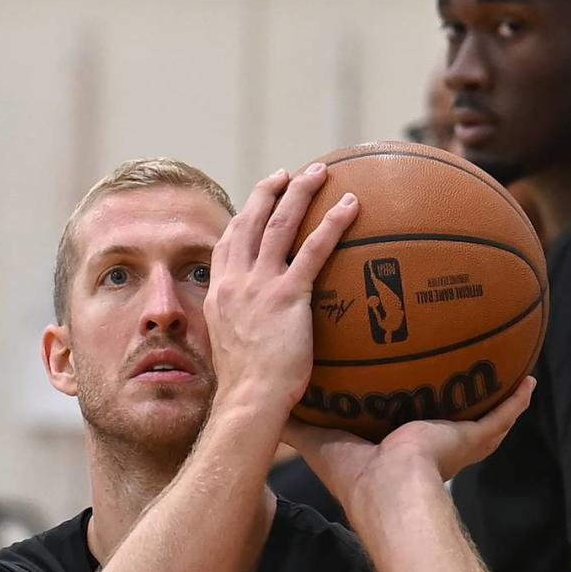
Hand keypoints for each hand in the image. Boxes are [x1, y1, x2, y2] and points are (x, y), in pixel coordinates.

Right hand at [204, 164, 358, 419]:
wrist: (248, 399)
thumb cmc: (246, 390)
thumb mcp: (232, 352)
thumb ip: (242, 332)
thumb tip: (259, 338)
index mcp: (219, 295)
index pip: (227, 244)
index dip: (243, 217)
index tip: (257, 201)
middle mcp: (236, 282)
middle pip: (250, 222)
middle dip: (269, 191)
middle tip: (288, 174)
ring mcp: (260, 286)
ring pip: (280, 224)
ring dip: (300, 192)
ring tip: (321, 172)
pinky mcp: (288, 295)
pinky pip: (314, 250)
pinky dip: (333, 223)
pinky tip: (351, 206)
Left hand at [283, 376, 534, 513]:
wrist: (391, 492)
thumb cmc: (355, 475)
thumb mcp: (318, 439)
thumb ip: (294, 422)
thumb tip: (262, 403)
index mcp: (391, 445)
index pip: (397, 416)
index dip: (397, 397)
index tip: (398, 371)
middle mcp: (426, 443)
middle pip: (441, 410)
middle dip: (449, 390)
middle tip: (455, 360)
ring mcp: (454, 444)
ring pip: (478, 412)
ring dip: (490, 391)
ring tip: (503, 361)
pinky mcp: (474, 441)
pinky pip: (501, 416)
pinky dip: (516, 401)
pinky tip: (529, 379)